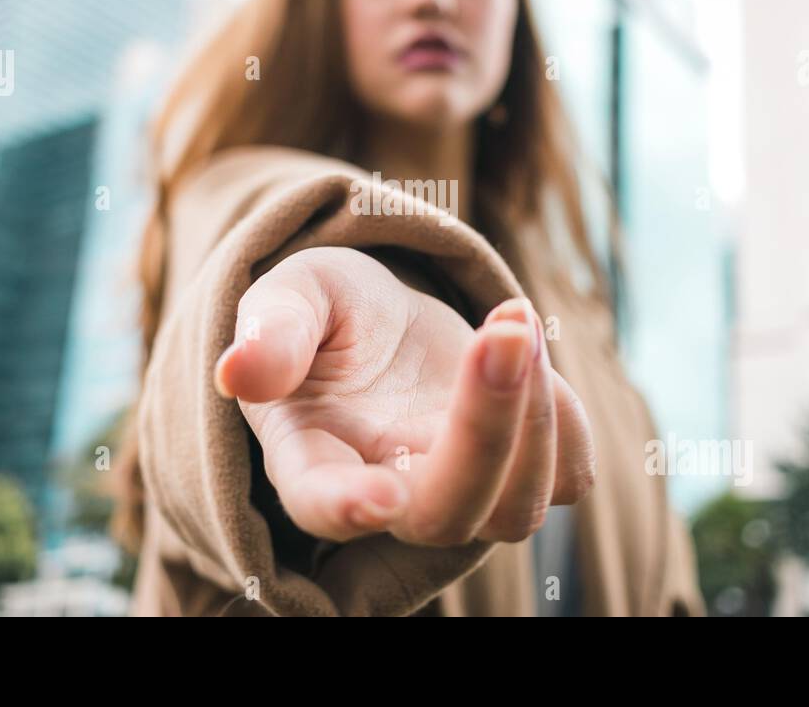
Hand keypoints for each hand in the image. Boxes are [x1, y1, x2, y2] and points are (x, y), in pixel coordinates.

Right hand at [214, 246, 595, 545]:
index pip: (323, 504)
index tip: (379, 494)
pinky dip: (567, 420)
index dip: (347, 509)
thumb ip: (272, 331)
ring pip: (517, 508)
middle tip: (501, 330)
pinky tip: (531, 342)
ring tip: (513, 318)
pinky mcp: (517, 467)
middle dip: (485, 428)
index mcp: (312, 456)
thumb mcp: (292, 296)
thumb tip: (239, 371)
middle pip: (445, 513)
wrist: (381, 320)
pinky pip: (569, 477)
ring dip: (534, 415)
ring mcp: (460, 487)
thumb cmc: (325, 314)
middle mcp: (390, 491)